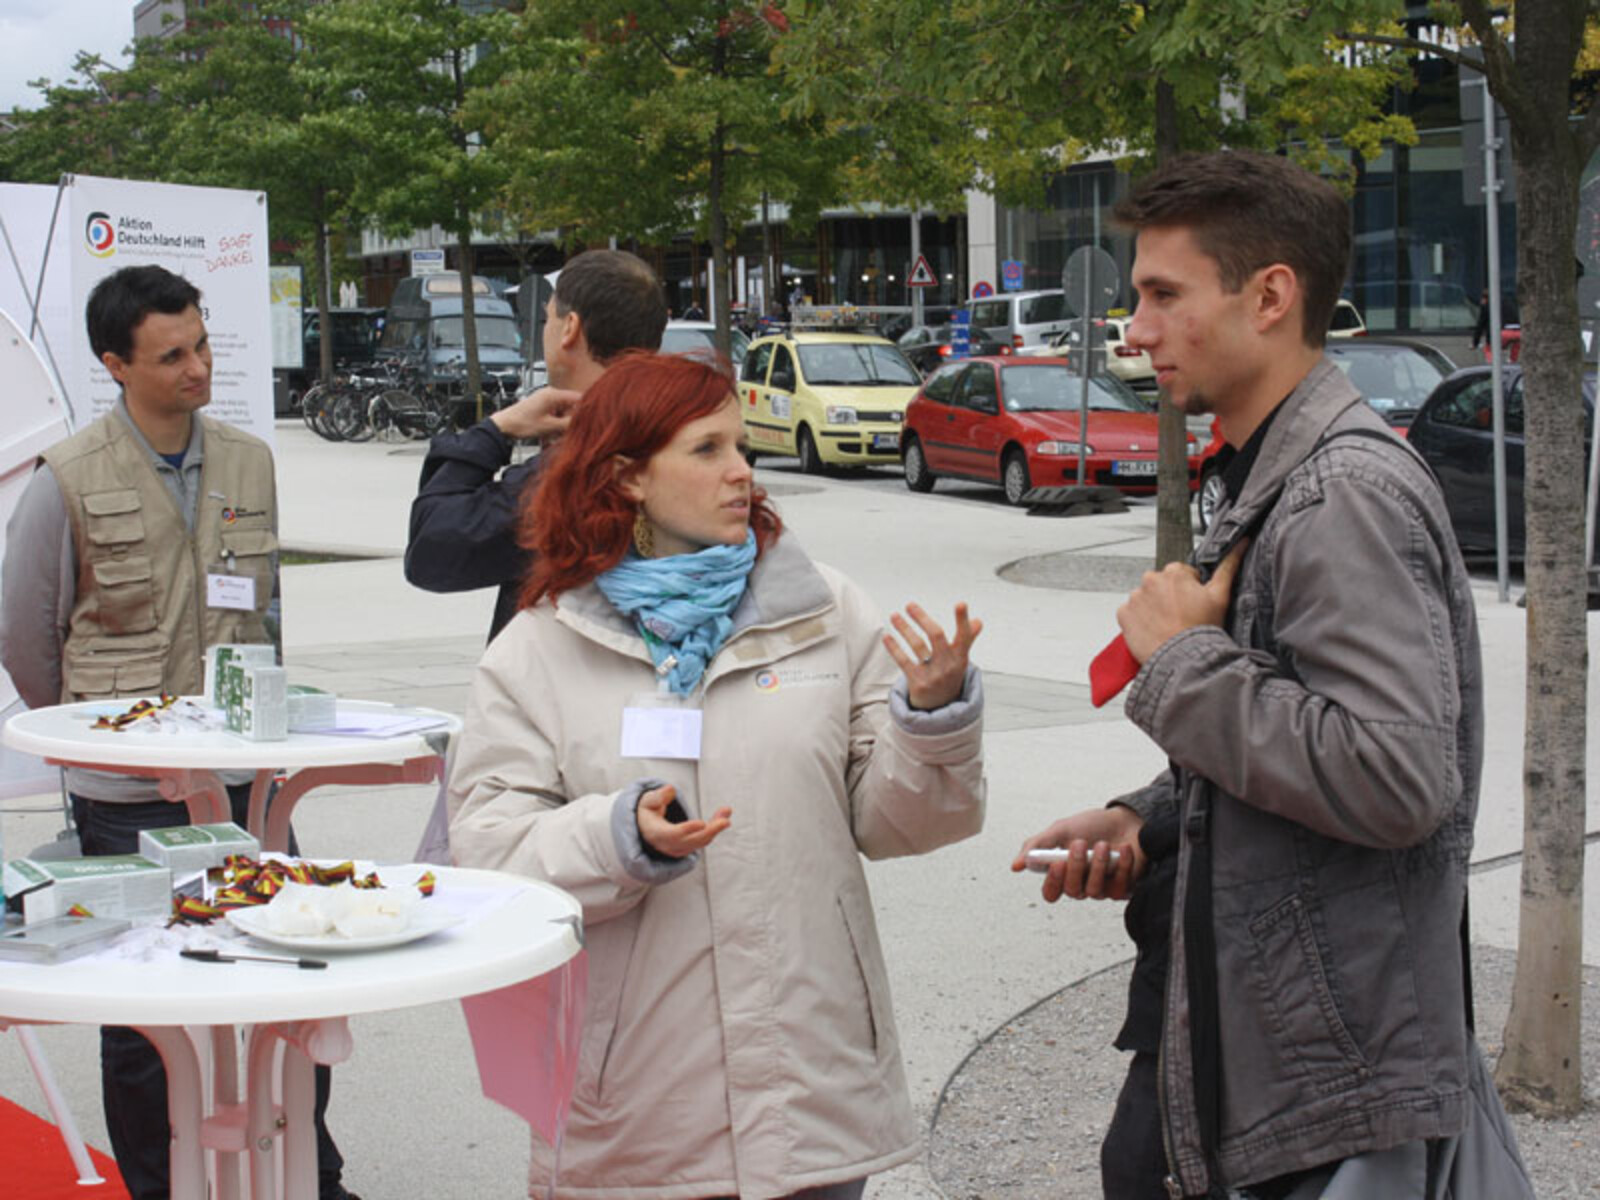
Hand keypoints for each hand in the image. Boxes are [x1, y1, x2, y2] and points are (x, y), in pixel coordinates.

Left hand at [489, 386, 580, 440]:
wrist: (503, 426)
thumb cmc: (522, 424)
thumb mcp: (549, 427)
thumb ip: (568, 424)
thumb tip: (584, 423)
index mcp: (553, 395)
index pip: (578, 397)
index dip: (586, 408)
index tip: (592, 419)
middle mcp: (550, 394)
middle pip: (571, 406)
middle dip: (571, 420)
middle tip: (569, 433)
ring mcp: (545, 400)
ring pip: (563, 411)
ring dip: (562, 424)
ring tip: (555, 436)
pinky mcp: (541, 406)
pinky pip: (555, 414)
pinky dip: (555, 424)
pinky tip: (550, 434)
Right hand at [636, 785, 730, 858]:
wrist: (645, 829)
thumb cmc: (647, 812)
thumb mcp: (647, 802)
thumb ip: (657, 796)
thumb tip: (670, 789)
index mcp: (656, 834)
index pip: (672, 835)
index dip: (686, 830)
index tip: (701, 824)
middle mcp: (668, 845)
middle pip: (691, 842)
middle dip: (709, 832)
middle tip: (725, 821)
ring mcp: (679, 849)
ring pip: (700, 842)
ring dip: (715, 828)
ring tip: (726, 811)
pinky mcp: (689, 847)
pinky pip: (704, 840)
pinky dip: (714, 829)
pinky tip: (724, 815)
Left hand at [882, 602, 982, 709]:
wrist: (939, 709)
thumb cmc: (949, 677)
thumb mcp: (960, 660)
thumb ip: (967, 640)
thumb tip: (977, 622)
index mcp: (961, 658)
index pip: (964, 636)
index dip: (962, 620)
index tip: (960, 604)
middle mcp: (948, 666)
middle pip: (936, 636)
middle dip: (922, 618)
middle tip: (909, 605)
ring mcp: (933, 675)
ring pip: (917, 645)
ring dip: (904, 628)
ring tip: (894, 616)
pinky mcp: (918, 683)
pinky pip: (904, 661)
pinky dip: (894, 648)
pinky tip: (887, 636)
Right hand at [1012, 807, 1145, 901]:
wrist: (1126, 819)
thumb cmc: (1092, 826)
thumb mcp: (1061, 830)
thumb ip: (1038, 846)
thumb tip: (1015, 866)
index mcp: (1062, 872)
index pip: (1051, 892)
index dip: (1052, 883)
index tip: (1056, 863)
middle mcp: (1081, 884)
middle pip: (1072, 891)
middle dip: (1075, 867)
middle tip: (1079, 843)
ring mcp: (1102, 887)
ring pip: (1094, 891)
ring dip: (1098, 865)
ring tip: (1103, 844)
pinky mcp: (1122, 887)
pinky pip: (1118, 887)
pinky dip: (1122, 865)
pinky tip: (1123, 848)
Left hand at [1117, 539, 1246, 662]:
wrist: (1183, 659)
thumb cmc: (1201, 630)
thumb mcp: (1220, 595)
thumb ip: (1229, 565)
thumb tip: (1241, 544)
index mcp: (1174, 572)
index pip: (1180, 574)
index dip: (1189, 590)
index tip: (1192, 604)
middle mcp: (1151, 580)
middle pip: (1161, 585)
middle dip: (1169, 597)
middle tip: (1181, 617)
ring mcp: (1135, 597)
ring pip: (1145, 598)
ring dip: (1153, 608)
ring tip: (1168, 625)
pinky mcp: (1124, 614)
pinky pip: (1130, 613)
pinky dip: (1138, 620)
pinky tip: (1153, 629)